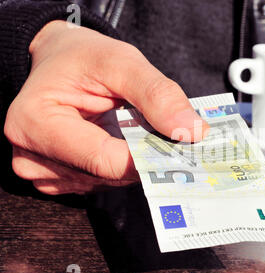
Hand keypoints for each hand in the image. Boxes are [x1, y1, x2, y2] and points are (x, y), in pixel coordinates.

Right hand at [4, 20, 208, 194]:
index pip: (103, 161)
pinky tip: (121, 140)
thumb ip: (157, 94)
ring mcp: (43, 171)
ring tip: (137, 130)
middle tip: (167, 136)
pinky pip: (101, 181)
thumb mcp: (121, 61)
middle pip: (107, 175)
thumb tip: (192, 132)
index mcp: (35, 123)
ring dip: (132, 161)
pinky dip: (120, 165)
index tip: (182, 149)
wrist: (58, 61)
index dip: (148, 158)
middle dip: (142, 157)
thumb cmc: (82, 57)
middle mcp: (32, 156)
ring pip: (108, 182)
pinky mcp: (57, 178)